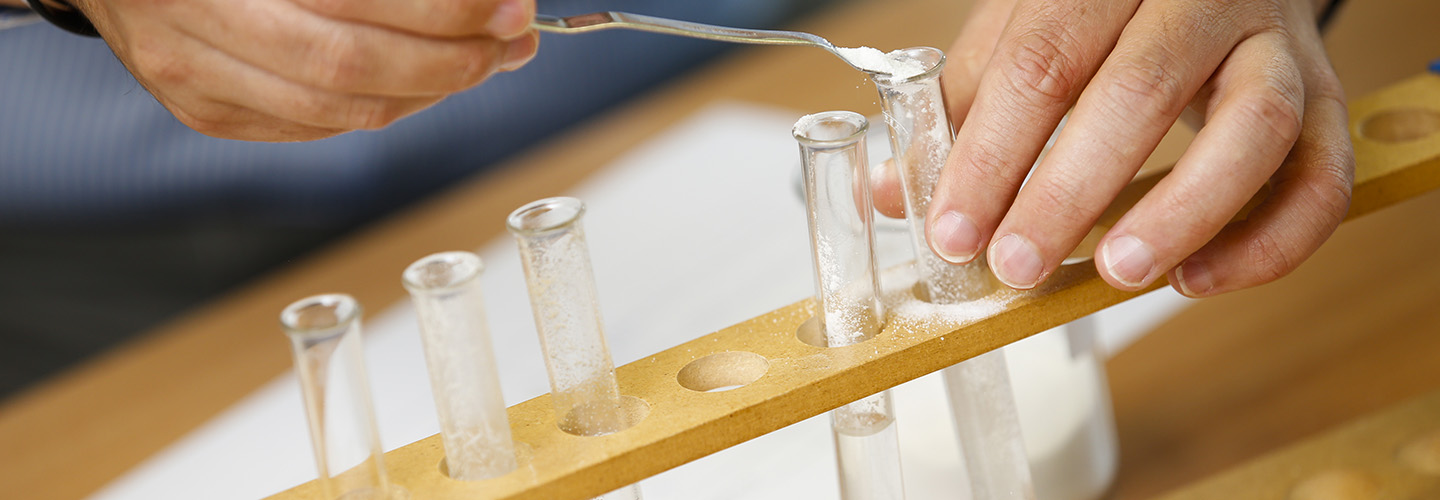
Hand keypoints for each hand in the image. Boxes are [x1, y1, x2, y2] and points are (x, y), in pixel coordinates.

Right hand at [70, 0, 538, 140]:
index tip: (505, 3)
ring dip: (430, 89)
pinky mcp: (203, 113)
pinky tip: (426, 82)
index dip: (441, 10)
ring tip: (485, 59)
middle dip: (451, 58)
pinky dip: (384, 107)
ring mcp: (193, 77)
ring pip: (339, 110)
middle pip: (348, 64)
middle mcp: (194, 20)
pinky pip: (315, 128)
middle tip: (511, 37)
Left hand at [916, 0, 1353, 296]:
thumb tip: (890, 194)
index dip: (991, 154)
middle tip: (1017, 267)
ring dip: (1182, 212)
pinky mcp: (1327, 98)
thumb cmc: (1105, 10)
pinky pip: (1322, 176)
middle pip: (1141, 88)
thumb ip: (963, 107)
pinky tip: (1197, 281)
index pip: (1041, 60)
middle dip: (1068, 192)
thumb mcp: (1023, 31)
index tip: (953, 233)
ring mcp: (1277, 44)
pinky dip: (1268, 240)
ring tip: (1114, 275)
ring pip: (1255, 126)